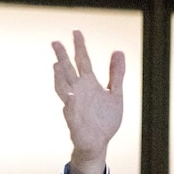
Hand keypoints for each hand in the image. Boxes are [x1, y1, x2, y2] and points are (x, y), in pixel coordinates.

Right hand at [52, 30, 124, 173]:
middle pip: (69, 71)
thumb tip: (118, 51)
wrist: (99, 142)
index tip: (76, 32)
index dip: (80, 47)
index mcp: (90, 84)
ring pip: (63, 88)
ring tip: (56, 65)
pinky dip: (69, 104)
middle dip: (62, 58)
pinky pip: (70, 111)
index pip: (84, 61)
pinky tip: (69, 97)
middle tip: (55, 42)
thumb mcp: (115, 93)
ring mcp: (75, 105)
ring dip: (59, 78)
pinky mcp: (74, 120)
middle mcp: (79, 92)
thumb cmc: (104, 118)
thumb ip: (117, 73)